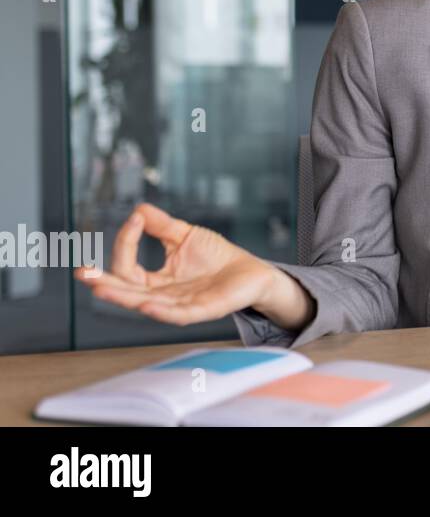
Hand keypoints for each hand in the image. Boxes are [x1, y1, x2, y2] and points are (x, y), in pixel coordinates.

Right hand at [74, 202, 279, 325]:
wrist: (251, 272)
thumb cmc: (217, 257)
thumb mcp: (184, 236)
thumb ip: (162, 226)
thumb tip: (137, 210)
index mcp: (155, 281)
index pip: (129, 267)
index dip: (127, 244)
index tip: (134, 221)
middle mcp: (163, 296)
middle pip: (128, 292)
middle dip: (104, 283)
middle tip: (83, 273)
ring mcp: (181, 305)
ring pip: (146, 304)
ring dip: (123, 297)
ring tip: (101, 288)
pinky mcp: (203, 310)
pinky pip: (178, 314)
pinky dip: (162, 312)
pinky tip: (146, 305)